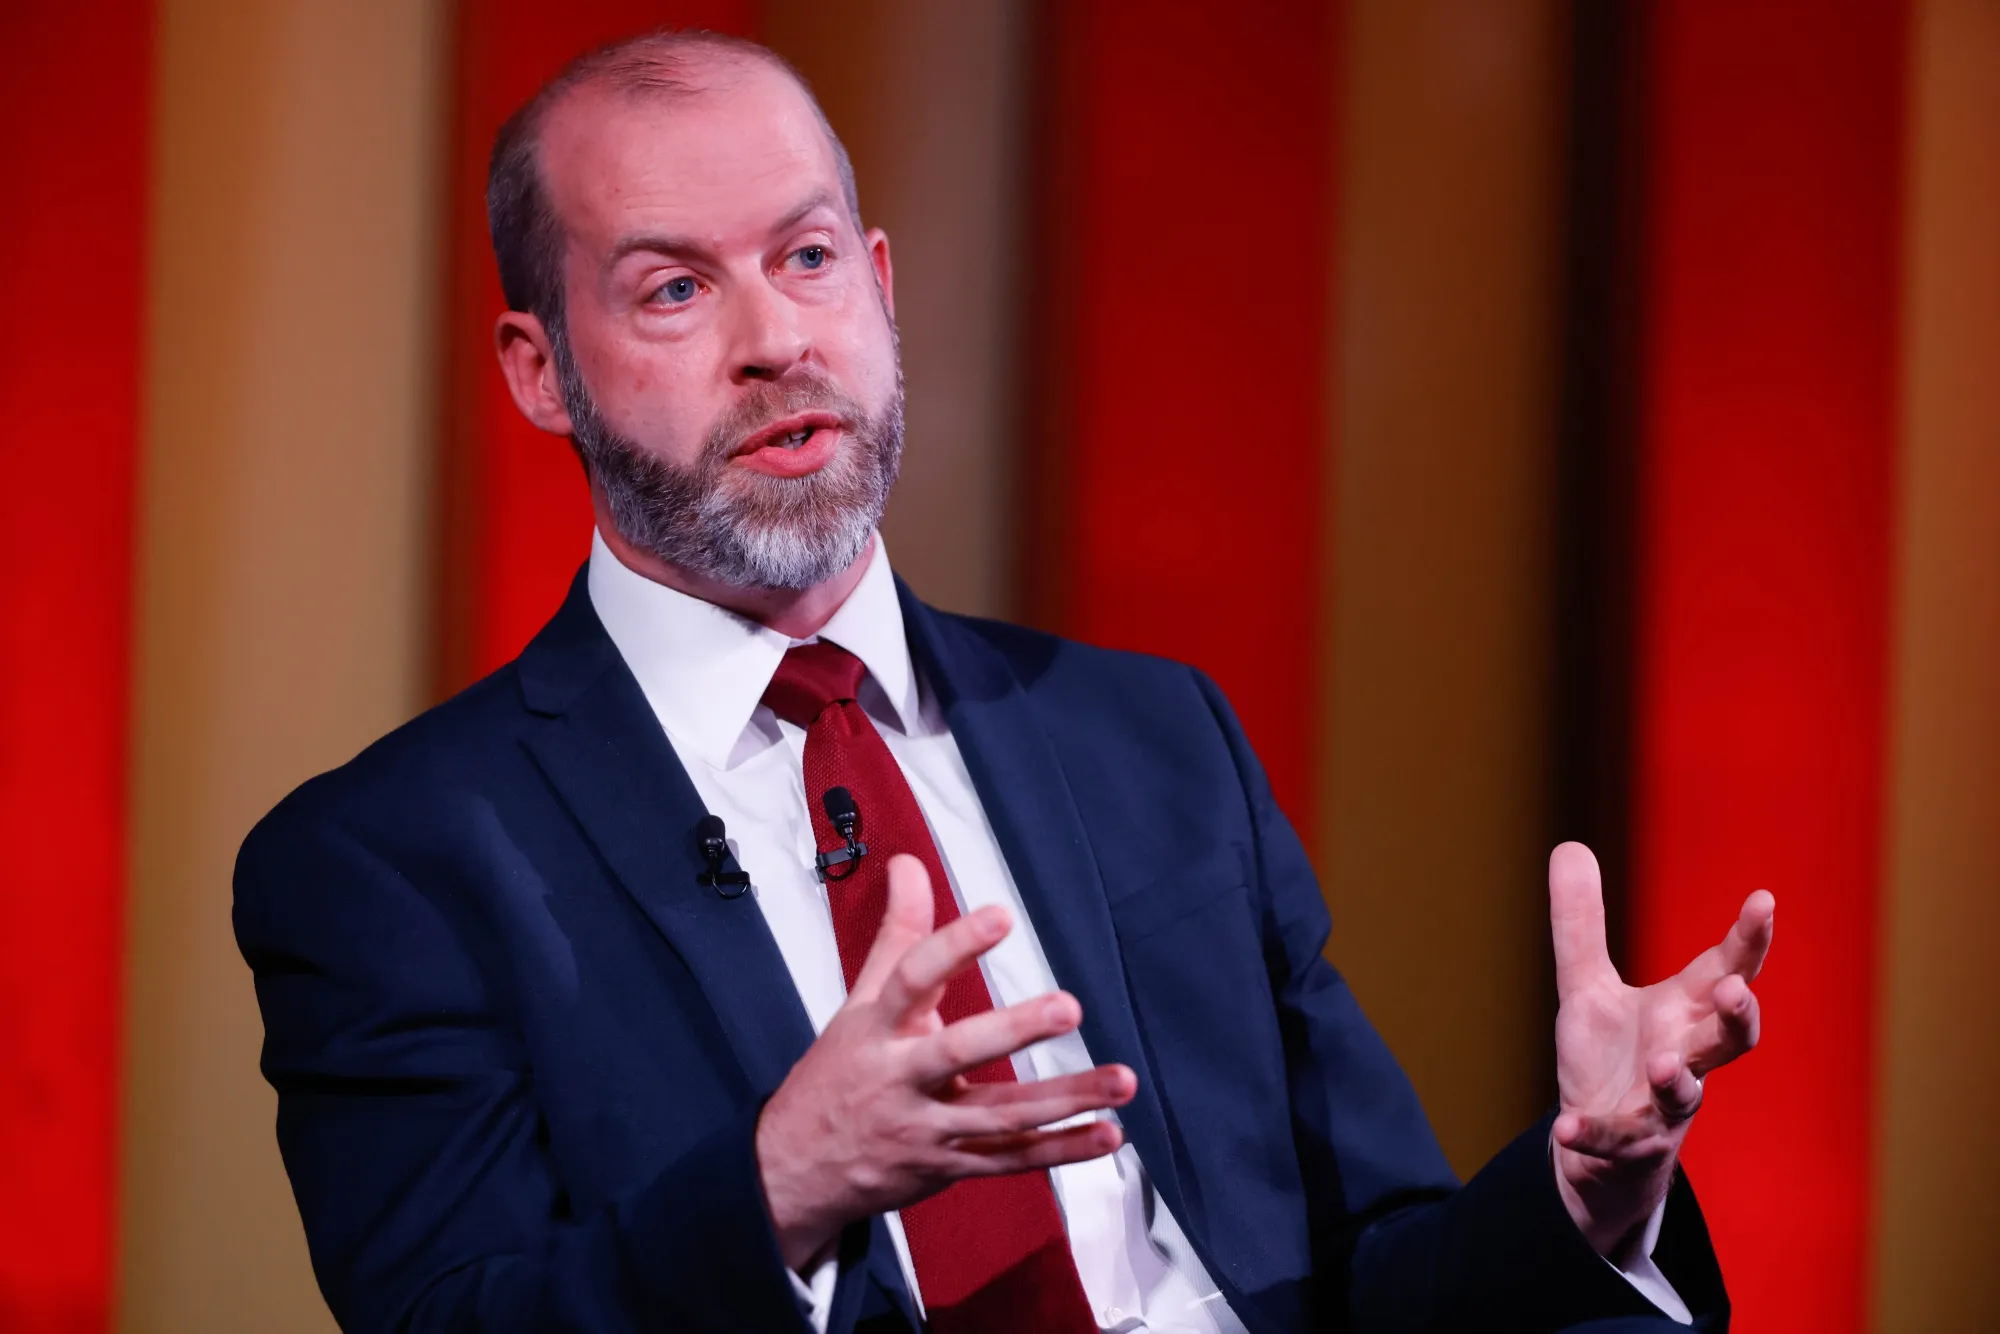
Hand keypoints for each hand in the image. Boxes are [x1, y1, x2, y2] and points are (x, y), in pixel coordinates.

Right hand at [754, 854, 1136, 1269]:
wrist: (799, 1168)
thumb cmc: (838, 1074)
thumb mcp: (860, 1000)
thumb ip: (898, 932)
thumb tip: (909, 864)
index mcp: (877, 1029)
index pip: (912, 979)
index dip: (954, 946)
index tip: (1000, 916)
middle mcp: (901, 1078)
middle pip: (957, 1053)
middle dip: (1014, 1030)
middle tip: (1068, 1007)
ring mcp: (928, 1128)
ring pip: (1000, 1114)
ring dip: (1065, 1099)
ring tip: (1121, 1080)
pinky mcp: (951, 1166)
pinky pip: (1011, 1159)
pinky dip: (1062, 1150)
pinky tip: (1108, 1134)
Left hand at [1547, 841, 1772, 1258]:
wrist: (1597, 1147)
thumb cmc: (1611, 1057)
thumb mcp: (1586, 985)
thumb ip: (1580, 924)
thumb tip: (1569, 844)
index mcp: (1685, 1012)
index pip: (1727, 970)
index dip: (1749, 939)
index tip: (1764, 900)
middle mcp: (1686, 1055)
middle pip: (1732, 1038)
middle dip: (1740, 1015)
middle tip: (1737, 990)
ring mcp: (1662, 1105)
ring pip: (1685, 1095)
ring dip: (1677, 1079)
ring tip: (1660, 1063)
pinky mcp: (1629, 1143)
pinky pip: (1615, 1140)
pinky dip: (1593, 1135)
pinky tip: (1565, 1128)